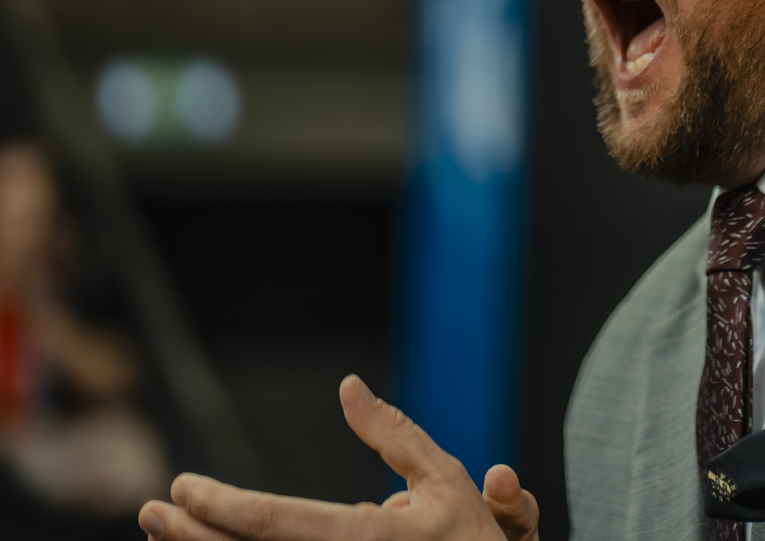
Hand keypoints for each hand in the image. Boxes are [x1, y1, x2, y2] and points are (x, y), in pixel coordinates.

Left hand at [138, 375, 539, 540]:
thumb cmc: (468, 538)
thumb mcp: (444, 476)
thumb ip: (392, 431)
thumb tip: (347, 385)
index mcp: (366, 539)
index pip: (273, 522)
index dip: (218, 505)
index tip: (181, 485)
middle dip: (187, 536)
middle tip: (149, 510)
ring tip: (162, 532)